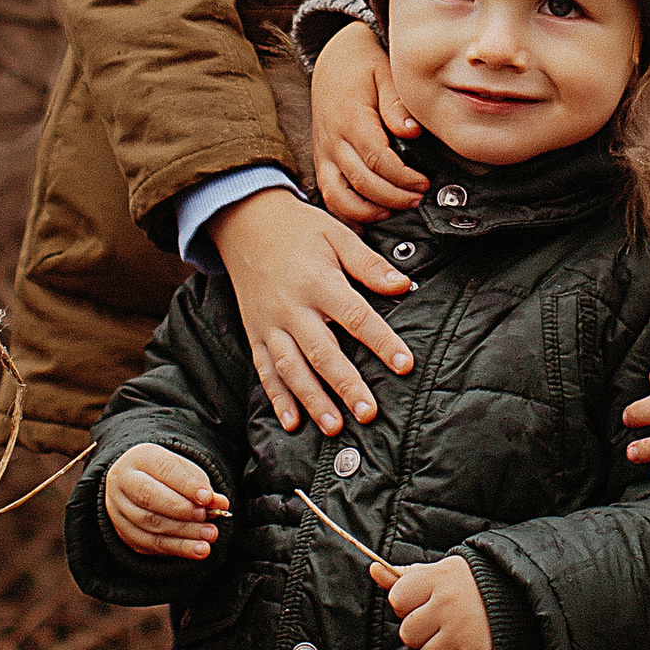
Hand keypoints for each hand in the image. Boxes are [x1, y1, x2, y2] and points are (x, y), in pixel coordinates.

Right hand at [106, 444, 229, 557]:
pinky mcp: (123, 531)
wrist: (137, 485)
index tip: (208, 498)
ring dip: (182, 535)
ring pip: (149, 524)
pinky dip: (175, 548)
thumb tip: (220, 504)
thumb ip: (201, 486)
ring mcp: (118, 508)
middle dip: (181, 511)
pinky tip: (195, 550)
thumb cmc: (167, 476)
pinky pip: (148, 543)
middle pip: (149, 497)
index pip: (164, 469)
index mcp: (140, 458)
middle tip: (206, 519)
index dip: (186, 485)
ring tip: (207, 539)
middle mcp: (123, 482)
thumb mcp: (185, 473)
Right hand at [209, 188, 413, 437]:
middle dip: (346, 385)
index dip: (382, 342)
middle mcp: (292, 308)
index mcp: (318, 282)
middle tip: (368, 413)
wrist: (245, 222)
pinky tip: (290, 421)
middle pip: (322, 352)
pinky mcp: (255, 333)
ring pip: (292, 368)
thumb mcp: (337, 235)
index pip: (356, 317)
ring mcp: (270, 324)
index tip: (404, 364)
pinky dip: (277, 398)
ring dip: (313, 400)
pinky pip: (264, 370)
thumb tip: (403, 286)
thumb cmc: (299, 229)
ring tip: (334, 427)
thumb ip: (369, 264)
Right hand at [309, 25, 426, 222]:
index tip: (423, 183)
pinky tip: (366, 221)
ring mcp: (323, 153)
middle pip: (361, 182)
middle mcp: (332, 140)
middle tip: (417, 199)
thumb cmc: (362, 66)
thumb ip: (396, 103)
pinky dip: (345, 213)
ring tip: (393, 212)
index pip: (377, 159)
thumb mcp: (384, 73)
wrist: (334, 61)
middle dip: (392, 197)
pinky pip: (328, 195)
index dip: (402, 177)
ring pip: (338, 196)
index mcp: (350, 119)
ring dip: (366, 211)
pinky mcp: (322, 161)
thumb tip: (412, 131)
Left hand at [383, 553, 492, 649]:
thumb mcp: (436, 573)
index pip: (397, 599)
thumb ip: (403, 577)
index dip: (406, 604)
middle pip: (408, 634)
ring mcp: (463, 630)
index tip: (423, 602)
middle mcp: (449, 604)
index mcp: (437, 579)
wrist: (514, 596)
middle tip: (440, 623)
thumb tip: (374, 569)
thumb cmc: (465, 586)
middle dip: (420, 632)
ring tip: (455, 637)